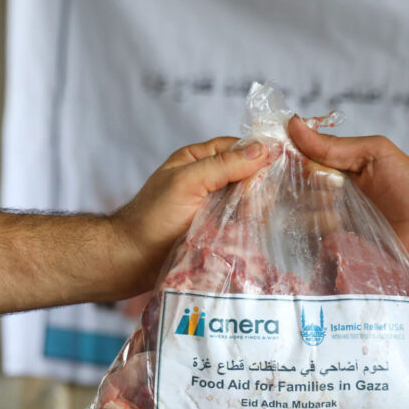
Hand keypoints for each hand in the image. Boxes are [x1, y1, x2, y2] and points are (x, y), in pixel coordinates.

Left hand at [109, 138, 266, 294]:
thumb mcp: (186, 182)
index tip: (274, 168)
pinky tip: (251, 233)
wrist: (133, 260)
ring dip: (255, 210)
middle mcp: (210, 180)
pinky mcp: (220, 232)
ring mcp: (216, 207)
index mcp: (199, 159)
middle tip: (250, 205)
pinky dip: (250, 228)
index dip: (258, 155)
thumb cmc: (152, 218)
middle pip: (250, 175)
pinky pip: (245, 224)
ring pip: (251, 201)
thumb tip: (261, 150)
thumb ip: (222, 165)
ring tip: (247, 221)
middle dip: (256, 187)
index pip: (240, 148)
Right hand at [288, 116, 408, 277]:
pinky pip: (308, 241)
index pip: (297, 159)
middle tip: (335, 189)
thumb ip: (334, 145)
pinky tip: (338, 230)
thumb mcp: (374, 154)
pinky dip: (317, 234)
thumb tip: (293, 123)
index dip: (288, 156)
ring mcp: (327, 224)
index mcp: (336, 168)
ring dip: (317, 211)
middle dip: (308, 185)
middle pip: (292, 187)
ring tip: (343, 215)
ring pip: (297, 214)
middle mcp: (326, 195)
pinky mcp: (331, 249)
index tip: (285, 156)